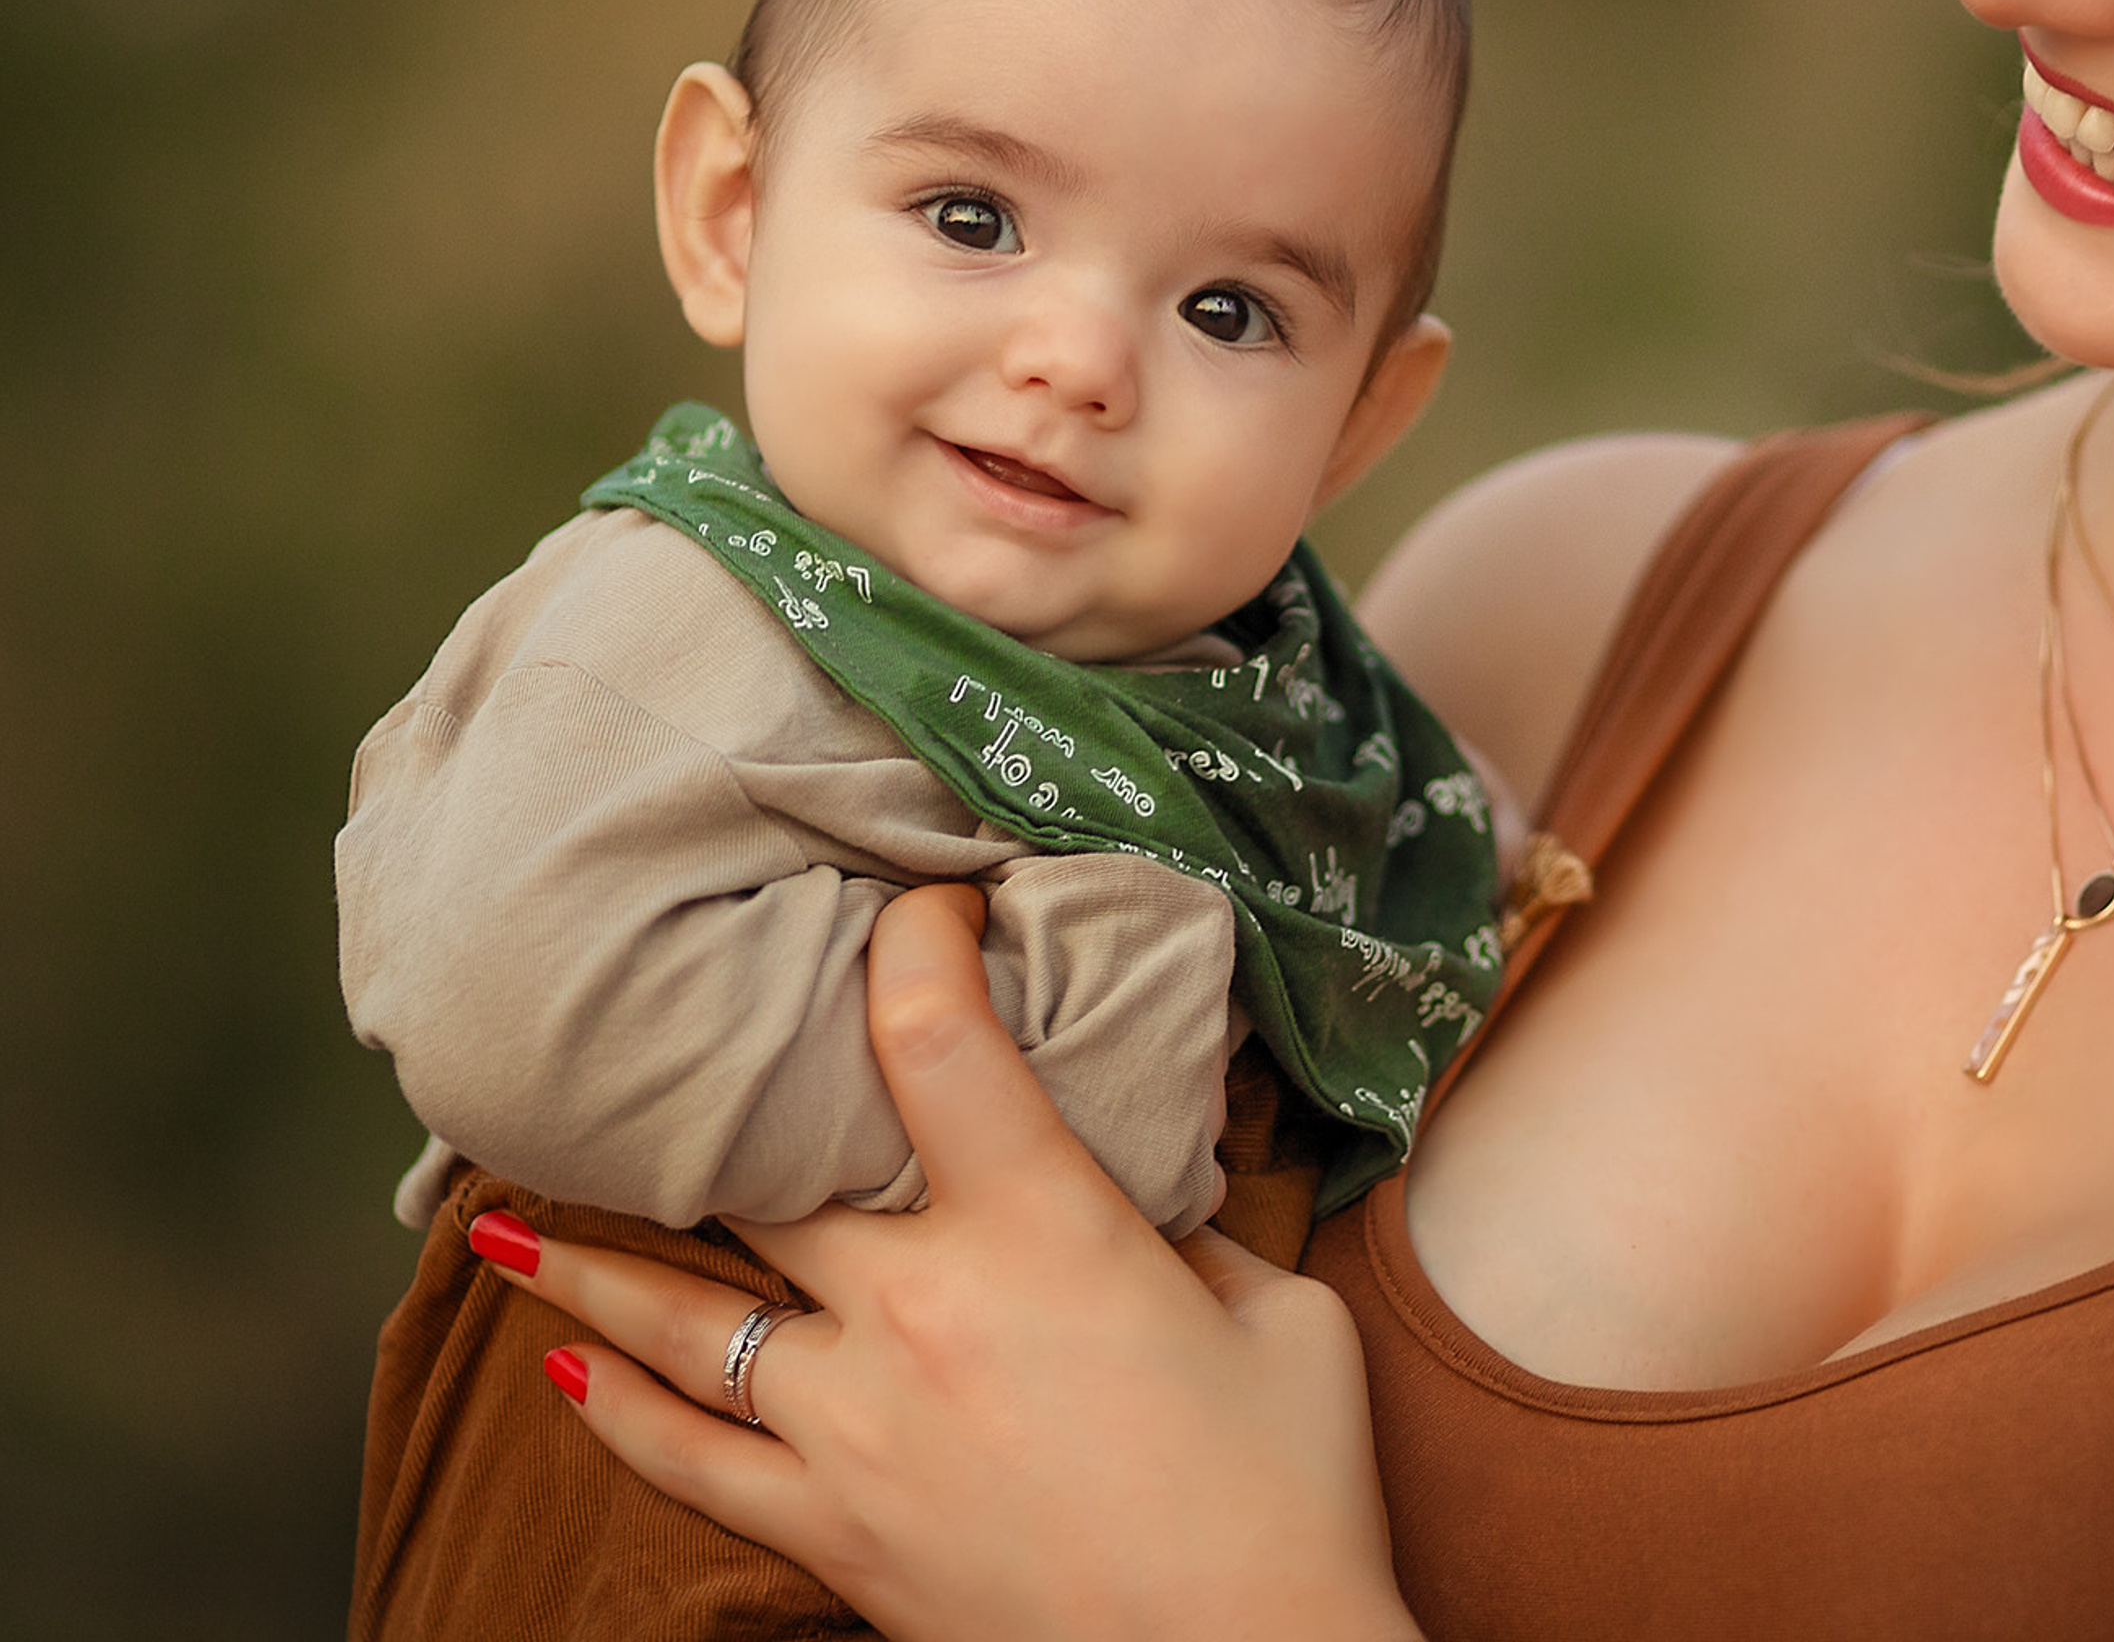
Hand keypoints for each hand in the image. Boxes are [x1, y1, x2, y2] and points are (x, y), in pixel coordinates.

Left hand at [469, 881, 1421, 1641]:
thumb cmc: (1289, 1495)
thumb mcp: (1278, 1316)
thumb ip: (1188, 1229)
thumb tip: (1135, 1195)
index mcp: (1040, 1227)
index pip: (936, 1037)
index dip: (913, 945)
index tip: (921, 909)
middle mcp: (920, 1310)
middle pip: (777, 1171)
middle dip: (731, 1094)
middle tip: (676, 1038)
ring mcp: (858, 1428)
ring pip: (688, 1317)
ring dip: (594, 1261)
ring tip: (496, 1220)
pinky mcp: (836, 1532)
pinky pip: (687, 1463)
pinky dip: (612, 1414)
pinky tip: (556, 1370)